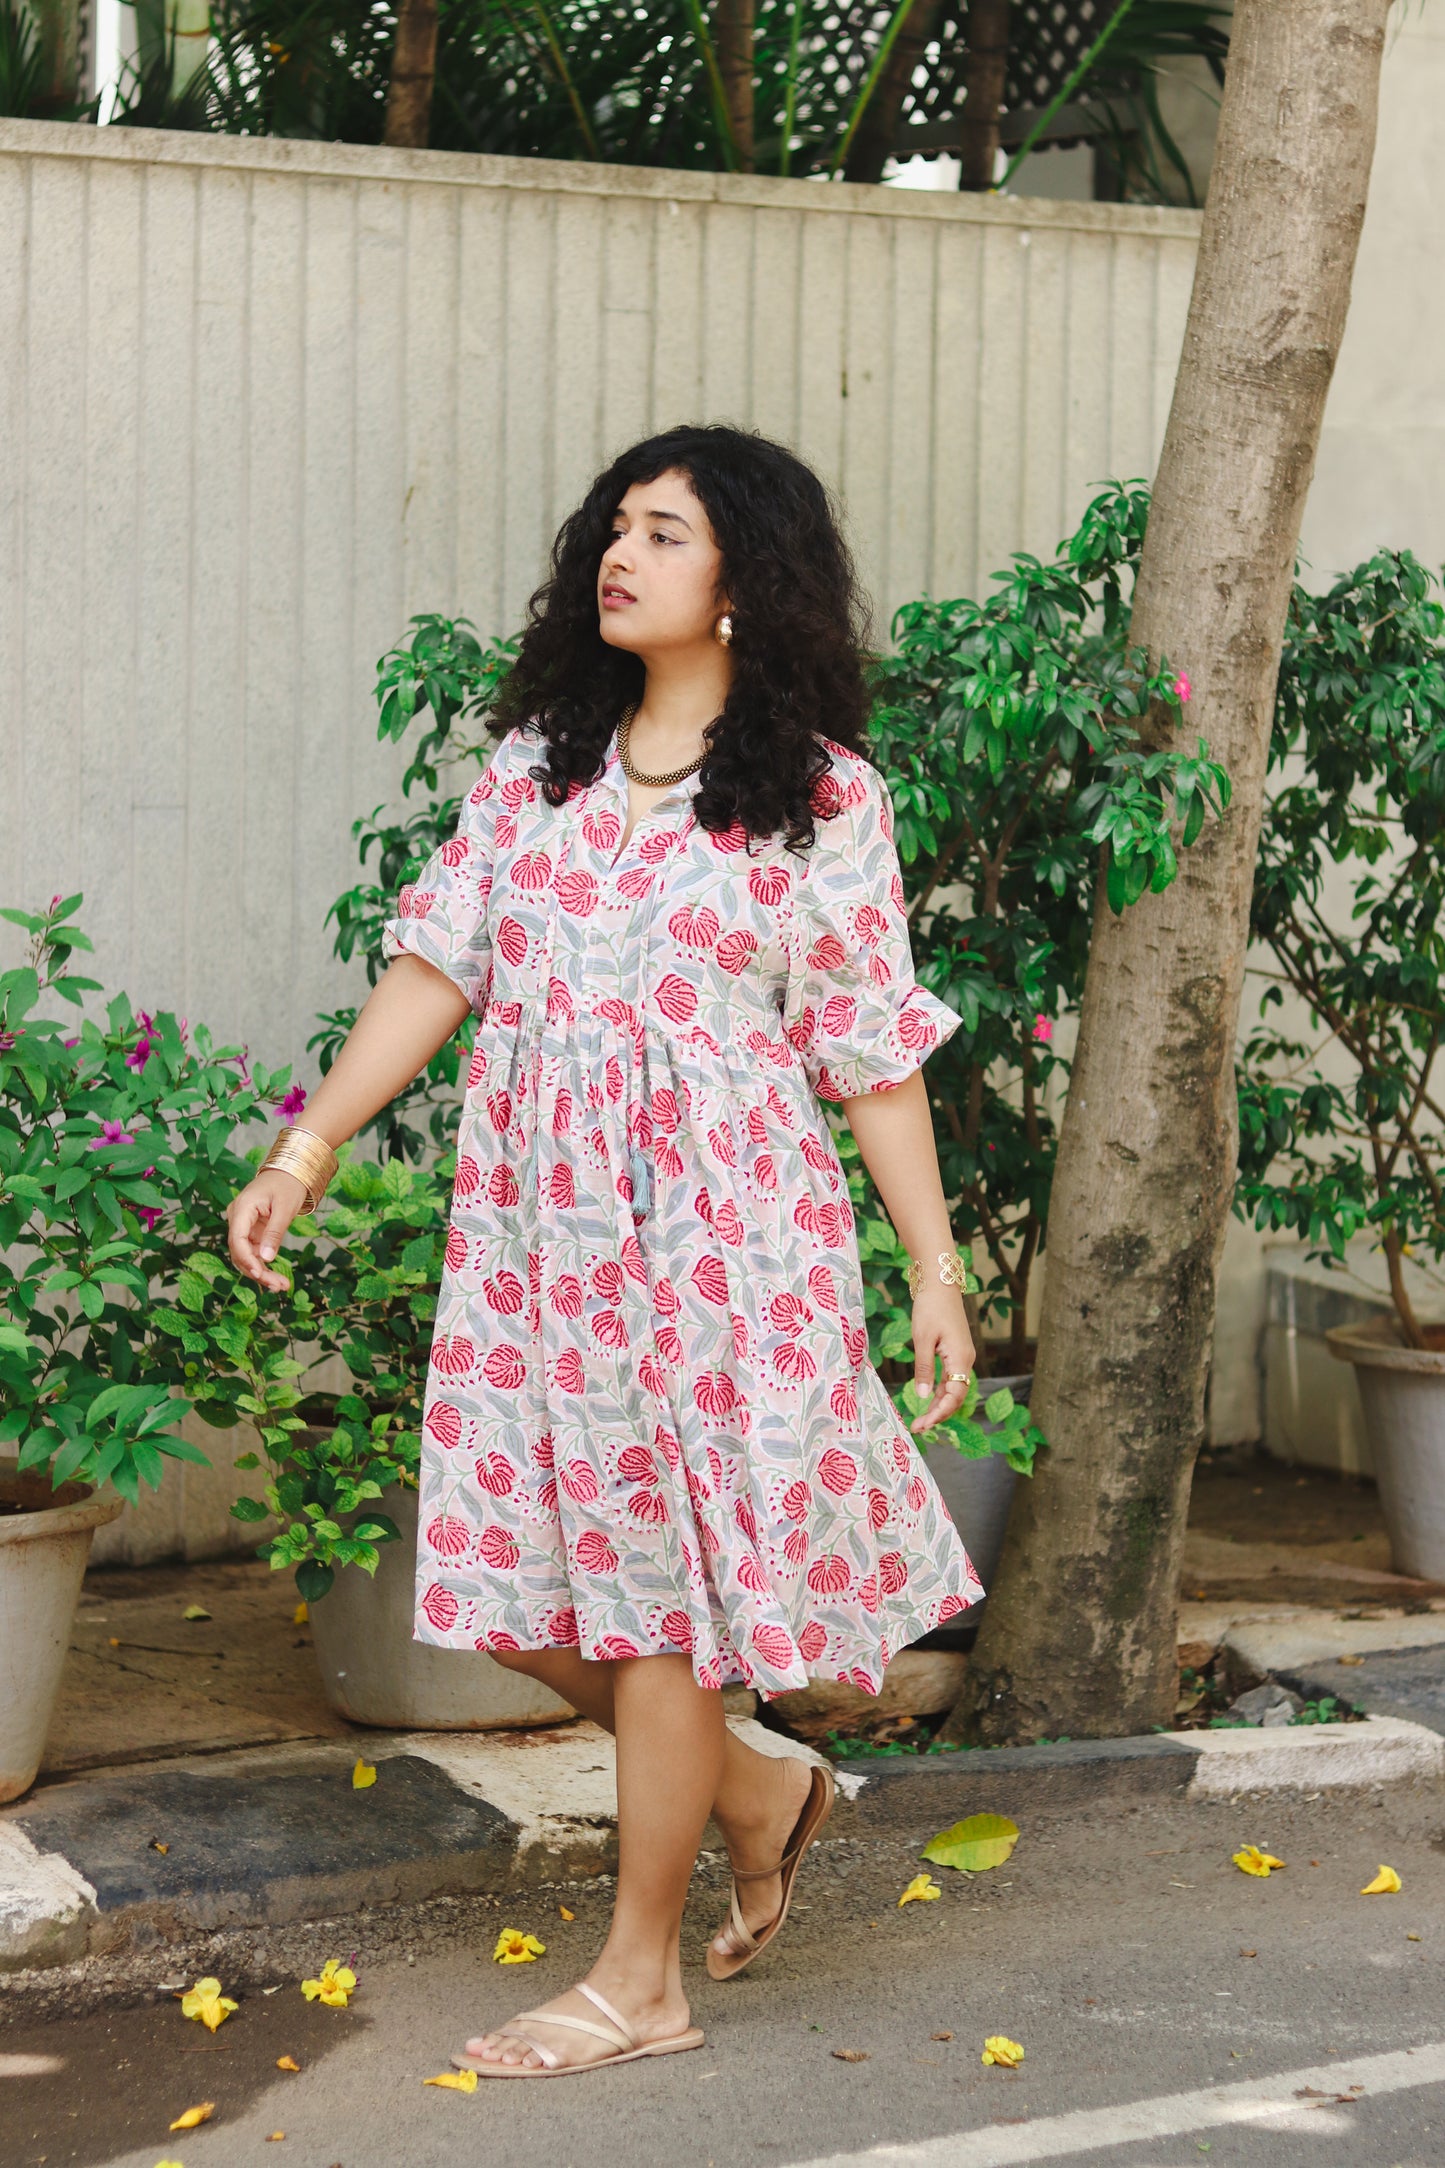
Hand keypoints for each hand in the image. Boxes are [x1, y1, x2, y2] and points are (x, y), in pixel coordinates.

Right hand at [225, 1171, 305, 1292]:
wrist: (290, 1172)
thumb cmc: (288, 1185)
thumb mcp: (285, 1208)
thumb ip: (275, 1233)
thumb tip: (267, 1259)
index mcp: (242, 1208)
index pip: (237, 1239)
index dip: (247, 1260)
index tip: (260, 1274)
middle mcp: (237, 1218)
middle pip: (240, 1251)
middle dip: (257, 1271)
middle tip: (279, 1286)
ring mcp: (243, 1226)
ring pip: (246, 1255)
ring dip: (261, 1272)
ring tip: (282, 1286)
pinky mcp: (251, 1232)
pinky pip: (254, 1252)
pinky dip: (264, 1265)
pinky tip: (277, 1279)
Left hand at [908, 1287, 976, 1433]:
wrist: (940, 1283)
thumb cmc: (930, 1307)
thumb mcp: (922, 1339)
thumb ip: (923, 1368)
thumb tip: (922, 1395)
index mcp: (961, 1358)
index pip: (955, 1396)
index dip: (940, 1413)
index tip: (922, 1424)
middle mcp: (966, 1360)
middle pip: (956, 1396)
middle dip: (938, 1414)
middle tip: (917, 1427)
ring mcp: (962, 1355)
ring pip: (954, 1388)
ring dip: (939, 1404)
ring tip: (921, 1418)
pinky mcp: (957, 1351)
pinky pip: (951, 1377)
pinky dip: (940, 1390)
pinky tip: (928, 1398)